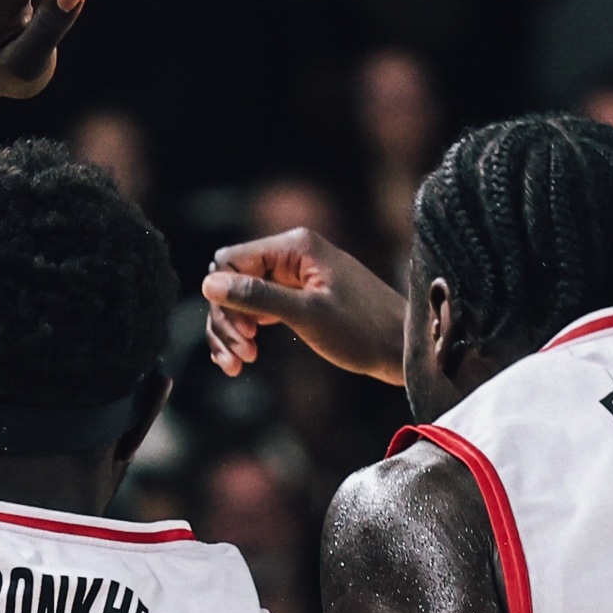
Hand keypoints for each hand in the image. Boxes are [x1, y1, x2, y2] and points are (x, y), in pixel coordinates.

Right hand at [204, 227, 406, 380]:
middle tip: (240, 359)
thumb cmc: (362, 330)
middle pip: (233, 281)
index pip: (231, 261)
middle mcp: (293, 254)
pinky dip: (246, 334)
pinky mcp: (299, 297)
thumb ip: (257, 296)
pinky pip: (259, 309)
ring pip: (241, 298)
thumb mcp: (306, 314)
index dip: (225, 298)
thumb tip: (209, 283)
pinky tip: (242, 361)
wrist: (403, 348)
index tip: (240, 336)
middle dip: (227, 320)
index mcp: (296, 246)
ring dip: (232, 332)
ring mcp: (295, 275)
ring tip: (238, 366)